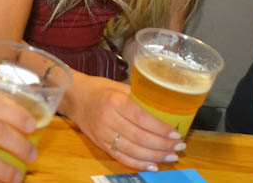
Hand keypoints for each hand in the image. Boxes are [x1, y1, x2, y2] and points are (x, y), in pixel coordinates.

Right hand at [64, 73, 183, 170]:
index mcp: (115, 101)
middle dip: (162, 145)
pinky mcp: (99, 144)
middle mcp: (108, 119)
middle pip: (140, 137)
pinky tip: (153, 165)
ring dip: (154, 156)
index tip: (176, 134)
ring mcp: (102, 134)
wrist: (74, 97)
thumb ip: (139, 98)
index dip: (161, 129)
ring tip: (170, 156)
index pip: (142, 119)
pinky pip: (121, 157)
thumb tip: (165, 108)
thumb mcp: (119, 87)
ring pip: (132, 150)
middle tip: (179, 146)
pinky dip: (138, 164)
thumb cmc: (99, 89)